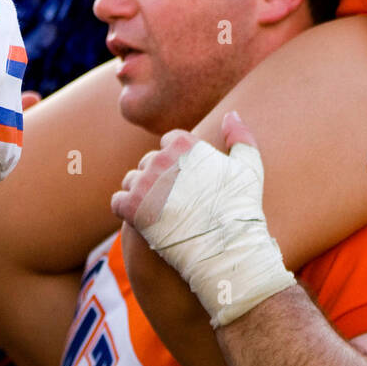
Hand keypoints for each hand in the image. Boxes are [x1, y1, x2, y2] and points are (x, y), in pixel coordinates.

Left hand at [111, 112, 293, 328]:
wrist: (227, 251)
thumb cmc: (240, 209)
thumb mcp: (249, 167)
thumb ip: (240, 136)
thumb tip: (232, 114)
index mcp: (184, 143)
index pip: (168, 141)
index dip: (178, 161)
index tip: (188, 181)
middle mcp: (161, 158)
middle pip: (148, 161)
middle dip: (158, 178)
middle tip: (176, 202)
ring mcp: (145, 183)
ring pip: (131, 180)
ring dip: (141, 194)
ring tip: (161, 214)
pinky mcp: (133, 209)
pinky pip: (117, 201)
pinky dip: (126, 210)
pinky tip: (143, 221)